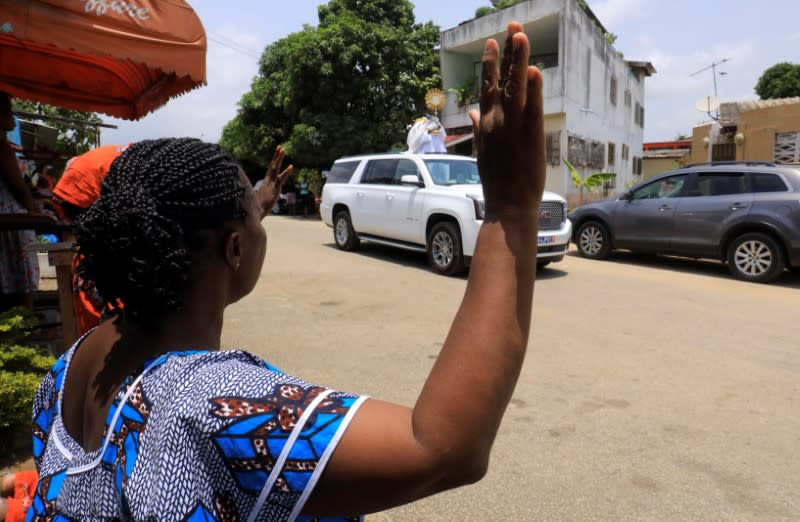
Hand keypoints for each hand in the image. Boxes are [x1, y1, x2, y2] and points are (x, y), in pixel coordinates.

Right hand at [256, 145, 292, 217]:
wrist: (255, 214)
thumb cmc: (256, 208)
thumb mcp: (261, 199)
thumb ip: (262, 195)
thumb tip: (259, 197)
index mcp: (265, 183)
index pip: (270, 169)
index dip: (274, 161)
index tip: (277, 153)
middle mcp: (267, 181)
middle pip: (272, 166)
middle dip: (276, 156)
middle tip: (280, 147)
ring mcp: (271, 184)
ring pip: (275, 168)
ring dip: (279, 158)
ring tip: (283, 149)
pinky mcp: (275, 189)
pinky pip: (281, 179)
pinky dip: (286, 172)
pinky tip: (291, 166)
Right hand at [469, 23, 544, 219]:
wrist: (507, 205)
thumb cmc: (498, 182)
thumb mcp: (484, 151)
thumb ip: (480, 127)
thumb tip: (474, 111)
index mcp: (487, 123)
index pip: (488, 86)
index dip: (491, 63)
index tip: (492, 42)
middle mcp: (497, 120)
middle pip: (502, 79)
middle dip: (507, 51)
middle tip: (512, 26)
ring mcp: (513, 126)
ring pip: (516, 86)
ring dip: (518, 59)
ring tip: (520, 35)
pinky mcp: (530, 134)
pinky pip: (533, 105)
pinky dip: (533, 87)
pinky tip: (533, 69)